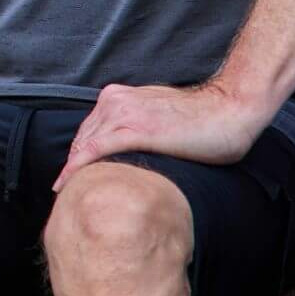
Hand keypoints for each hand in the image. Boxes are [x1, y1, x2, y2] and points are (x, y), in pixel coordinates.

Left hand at [52, 78, 269, 191]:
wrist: (230, 110)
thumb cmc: (202, 119)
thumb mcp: (158, 116)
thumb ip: (137, 127)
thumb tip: (128, 150)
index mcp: (118, 98)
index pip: (88, 131)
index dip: (77, 157)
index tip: (71, 179)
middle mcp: (114, 102)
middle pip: (81, 140)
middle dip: (72, 167)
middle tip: (64, 194)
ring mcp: (123, 114)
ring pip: (84, 146)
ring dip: (71, 172)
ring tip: (64, 197)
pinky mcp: (135, 130)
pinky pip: (95, 150)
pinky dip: (78, 168)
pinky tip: (68, 184)